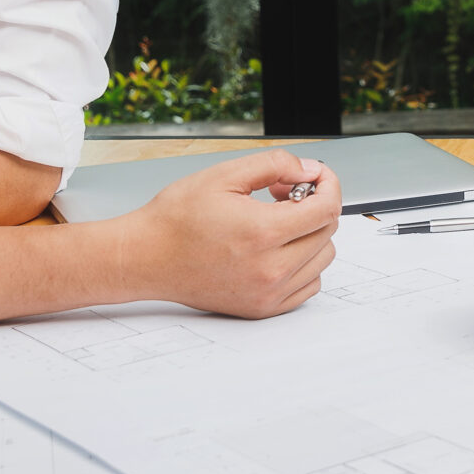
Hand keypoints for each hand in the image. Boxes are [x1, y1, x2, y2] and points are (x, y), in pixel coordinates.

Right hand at [131, 151, 340, 318]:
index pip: (326, 209)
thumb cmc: (175, 219)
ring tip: (278, 221)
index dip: (328, 184)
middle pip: (327, 232)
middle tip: (284, 193)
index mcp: (262, 233)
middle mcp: (270, 269)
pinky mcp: (263, 308)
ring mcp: (268, 293)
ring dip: (310, 234)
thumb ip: (275, 165)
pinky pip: (309, 285)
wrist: (146, 257)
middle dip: (314, 205)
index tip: (316, 175)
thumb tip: (310, 170)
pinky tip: (278, 247)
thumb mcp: (224, 175)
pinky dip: (304, 263)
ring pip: (322, 259)